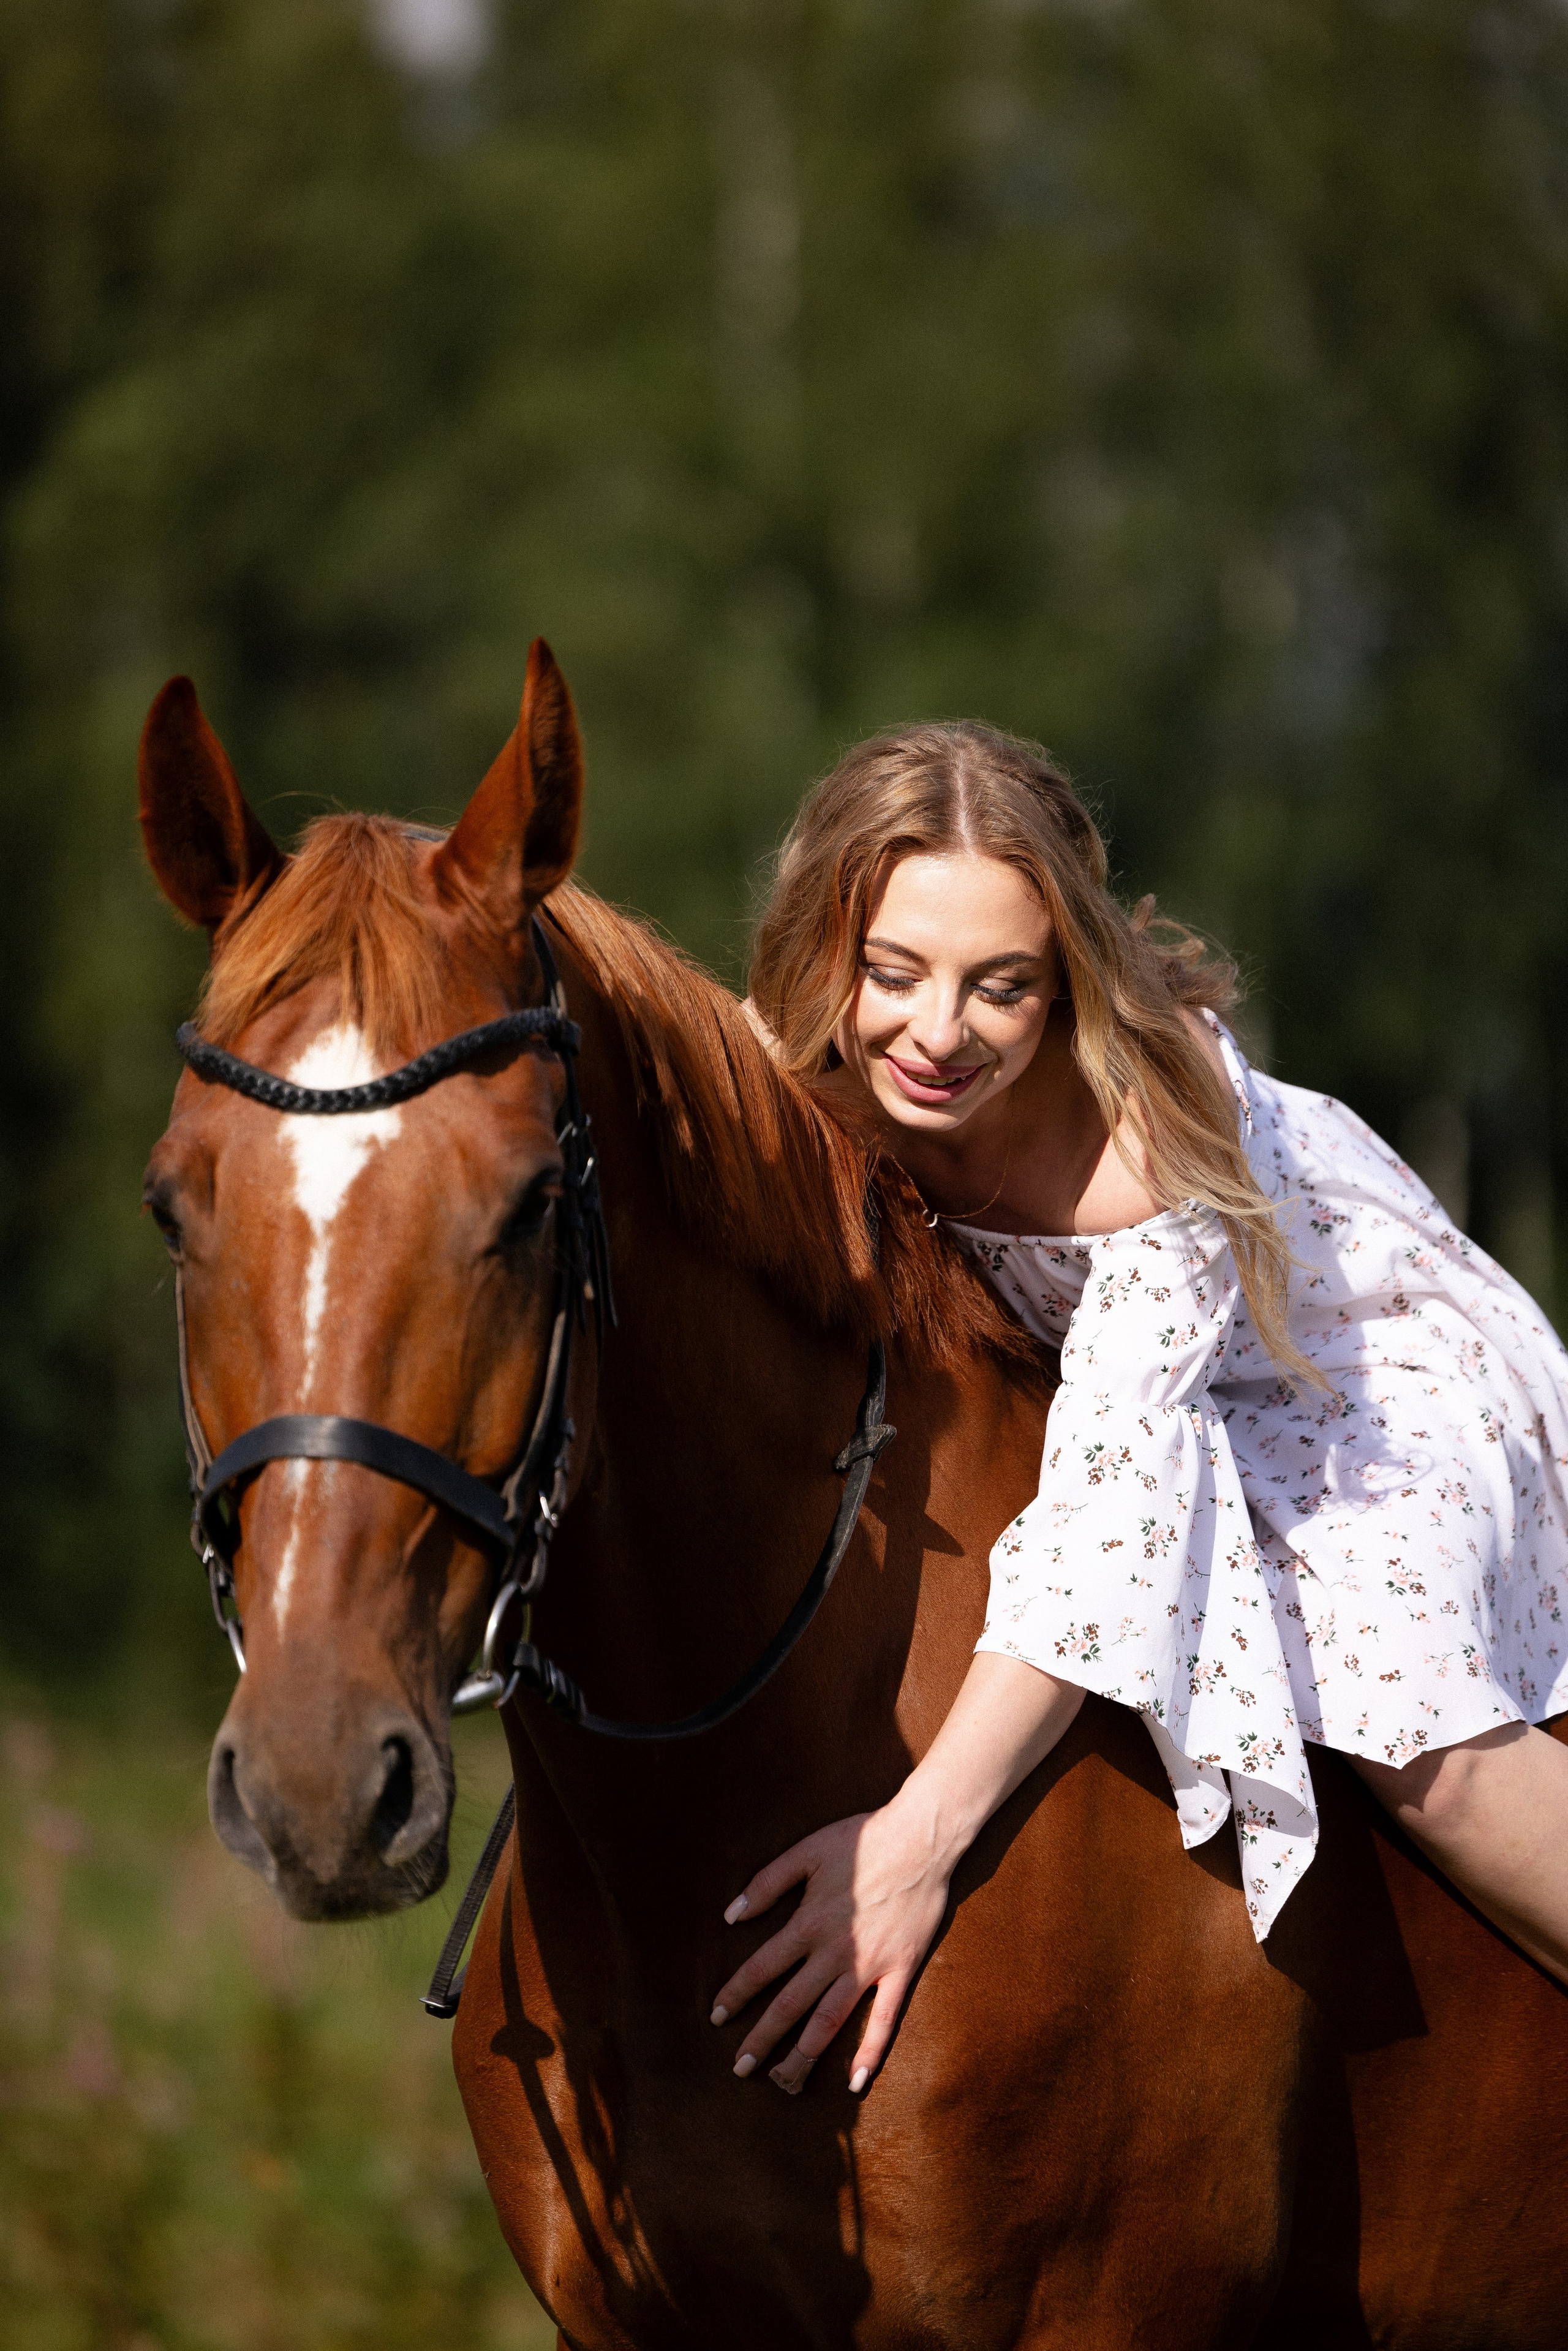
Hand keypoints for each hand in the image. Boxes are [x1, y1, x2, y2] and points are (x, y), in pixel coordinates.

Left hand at [709, 1801, 950, 2096]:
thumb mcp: (807, 1851)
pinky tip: (855, 2082)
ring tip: (783, 2081)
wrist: (922, 1837)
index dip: (736, 1994)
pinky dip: (870, 2052)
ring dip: (804, 2054)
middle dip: (761, 2038)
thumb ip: (767, 1882)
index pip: (761, 1968)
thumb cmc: (863, 1839)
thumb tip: (731, 1915)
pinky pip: (884, 2020)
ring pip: (829, 2021)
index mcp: (808, 1922)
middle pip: (789, 2005)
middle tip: (740, 2067)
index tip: (717, 2015)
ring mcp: (869, 1966)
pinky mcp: (900, 1970)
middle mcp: (834, 1952)